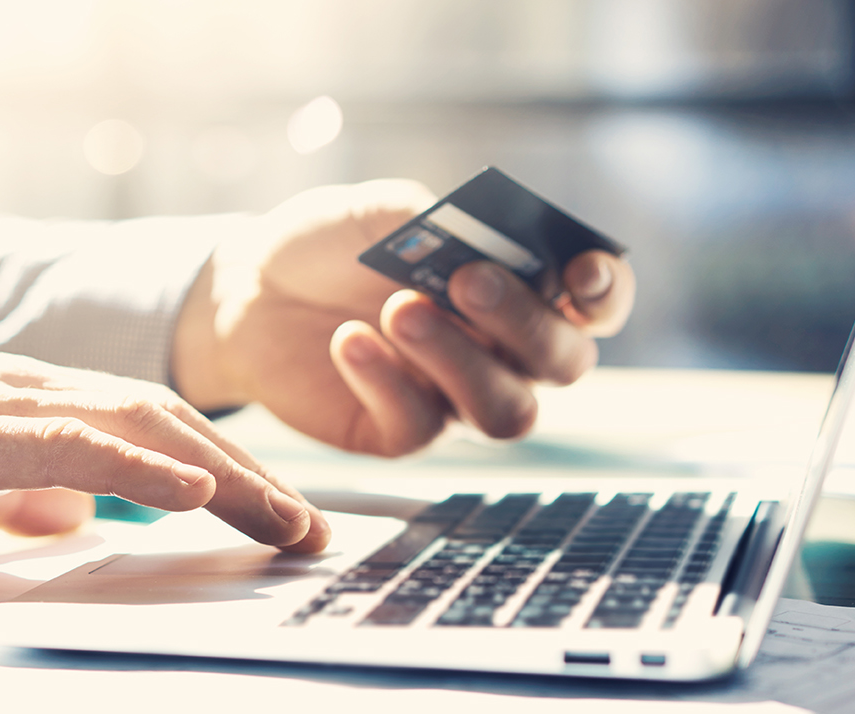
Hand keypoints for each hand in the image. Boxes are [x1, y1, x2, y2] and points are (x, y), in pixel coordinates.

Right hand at [0, 329, 329, 552]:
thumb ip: (17, 495)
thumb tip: (74, 520)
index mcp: (30, 402)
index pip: (149, 427)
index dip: (220, 466)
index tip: (271, 511)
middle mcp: (30, 389)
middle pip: (165, 421)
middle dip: (247, 475)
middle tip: (308, 525)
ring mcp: (0, 403)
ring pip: (136, 426)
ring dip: (219, 473)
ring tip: (280, 516)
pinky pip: (69, 444)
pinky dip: (137, 467)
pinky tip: (191, 490)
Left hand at [173, 179, 635, 454]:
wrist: (249, 286)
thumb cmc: (330, 244)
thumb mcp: (385, 213)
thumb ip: (443, 225)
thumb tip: (489, 244)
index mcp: (519, 288)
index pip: (595, 304)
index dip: (604, 293)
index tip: (580, 272)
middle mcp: (503, 351)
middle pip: (562, 363)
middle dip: (524, 321)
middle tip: (466, 281)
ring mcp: (455, 397)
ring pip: (505, 411)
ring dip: (461, 360)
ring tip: (400, 309)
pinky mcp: (399, 431)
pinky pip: (420, 426)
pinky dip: (388, 380)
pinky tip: (349, 341)